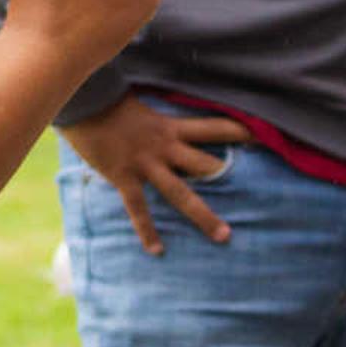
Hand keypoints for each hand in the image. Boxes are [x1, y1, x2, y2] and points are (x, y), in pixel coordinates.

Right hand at [60, 96, 251, 252]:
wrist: (81, 102)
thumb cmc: (107, 95)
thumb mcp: (140, 98)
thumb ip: (156, 109)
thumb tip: (164, 102)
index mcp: (170, 126)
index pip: (215, 127)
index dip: (241, 131)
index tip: (265, 136)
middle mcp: (164, 147)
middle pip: (206, 164)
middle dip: (230, 175)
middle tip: (262, 188)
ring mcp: (145, 164)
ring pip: (181, 194)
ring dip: (203, 216)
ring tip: (224, 235)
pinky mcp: (124, 177)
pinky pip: (139, 209)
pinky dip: (147, 231)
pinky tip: (158, 251)